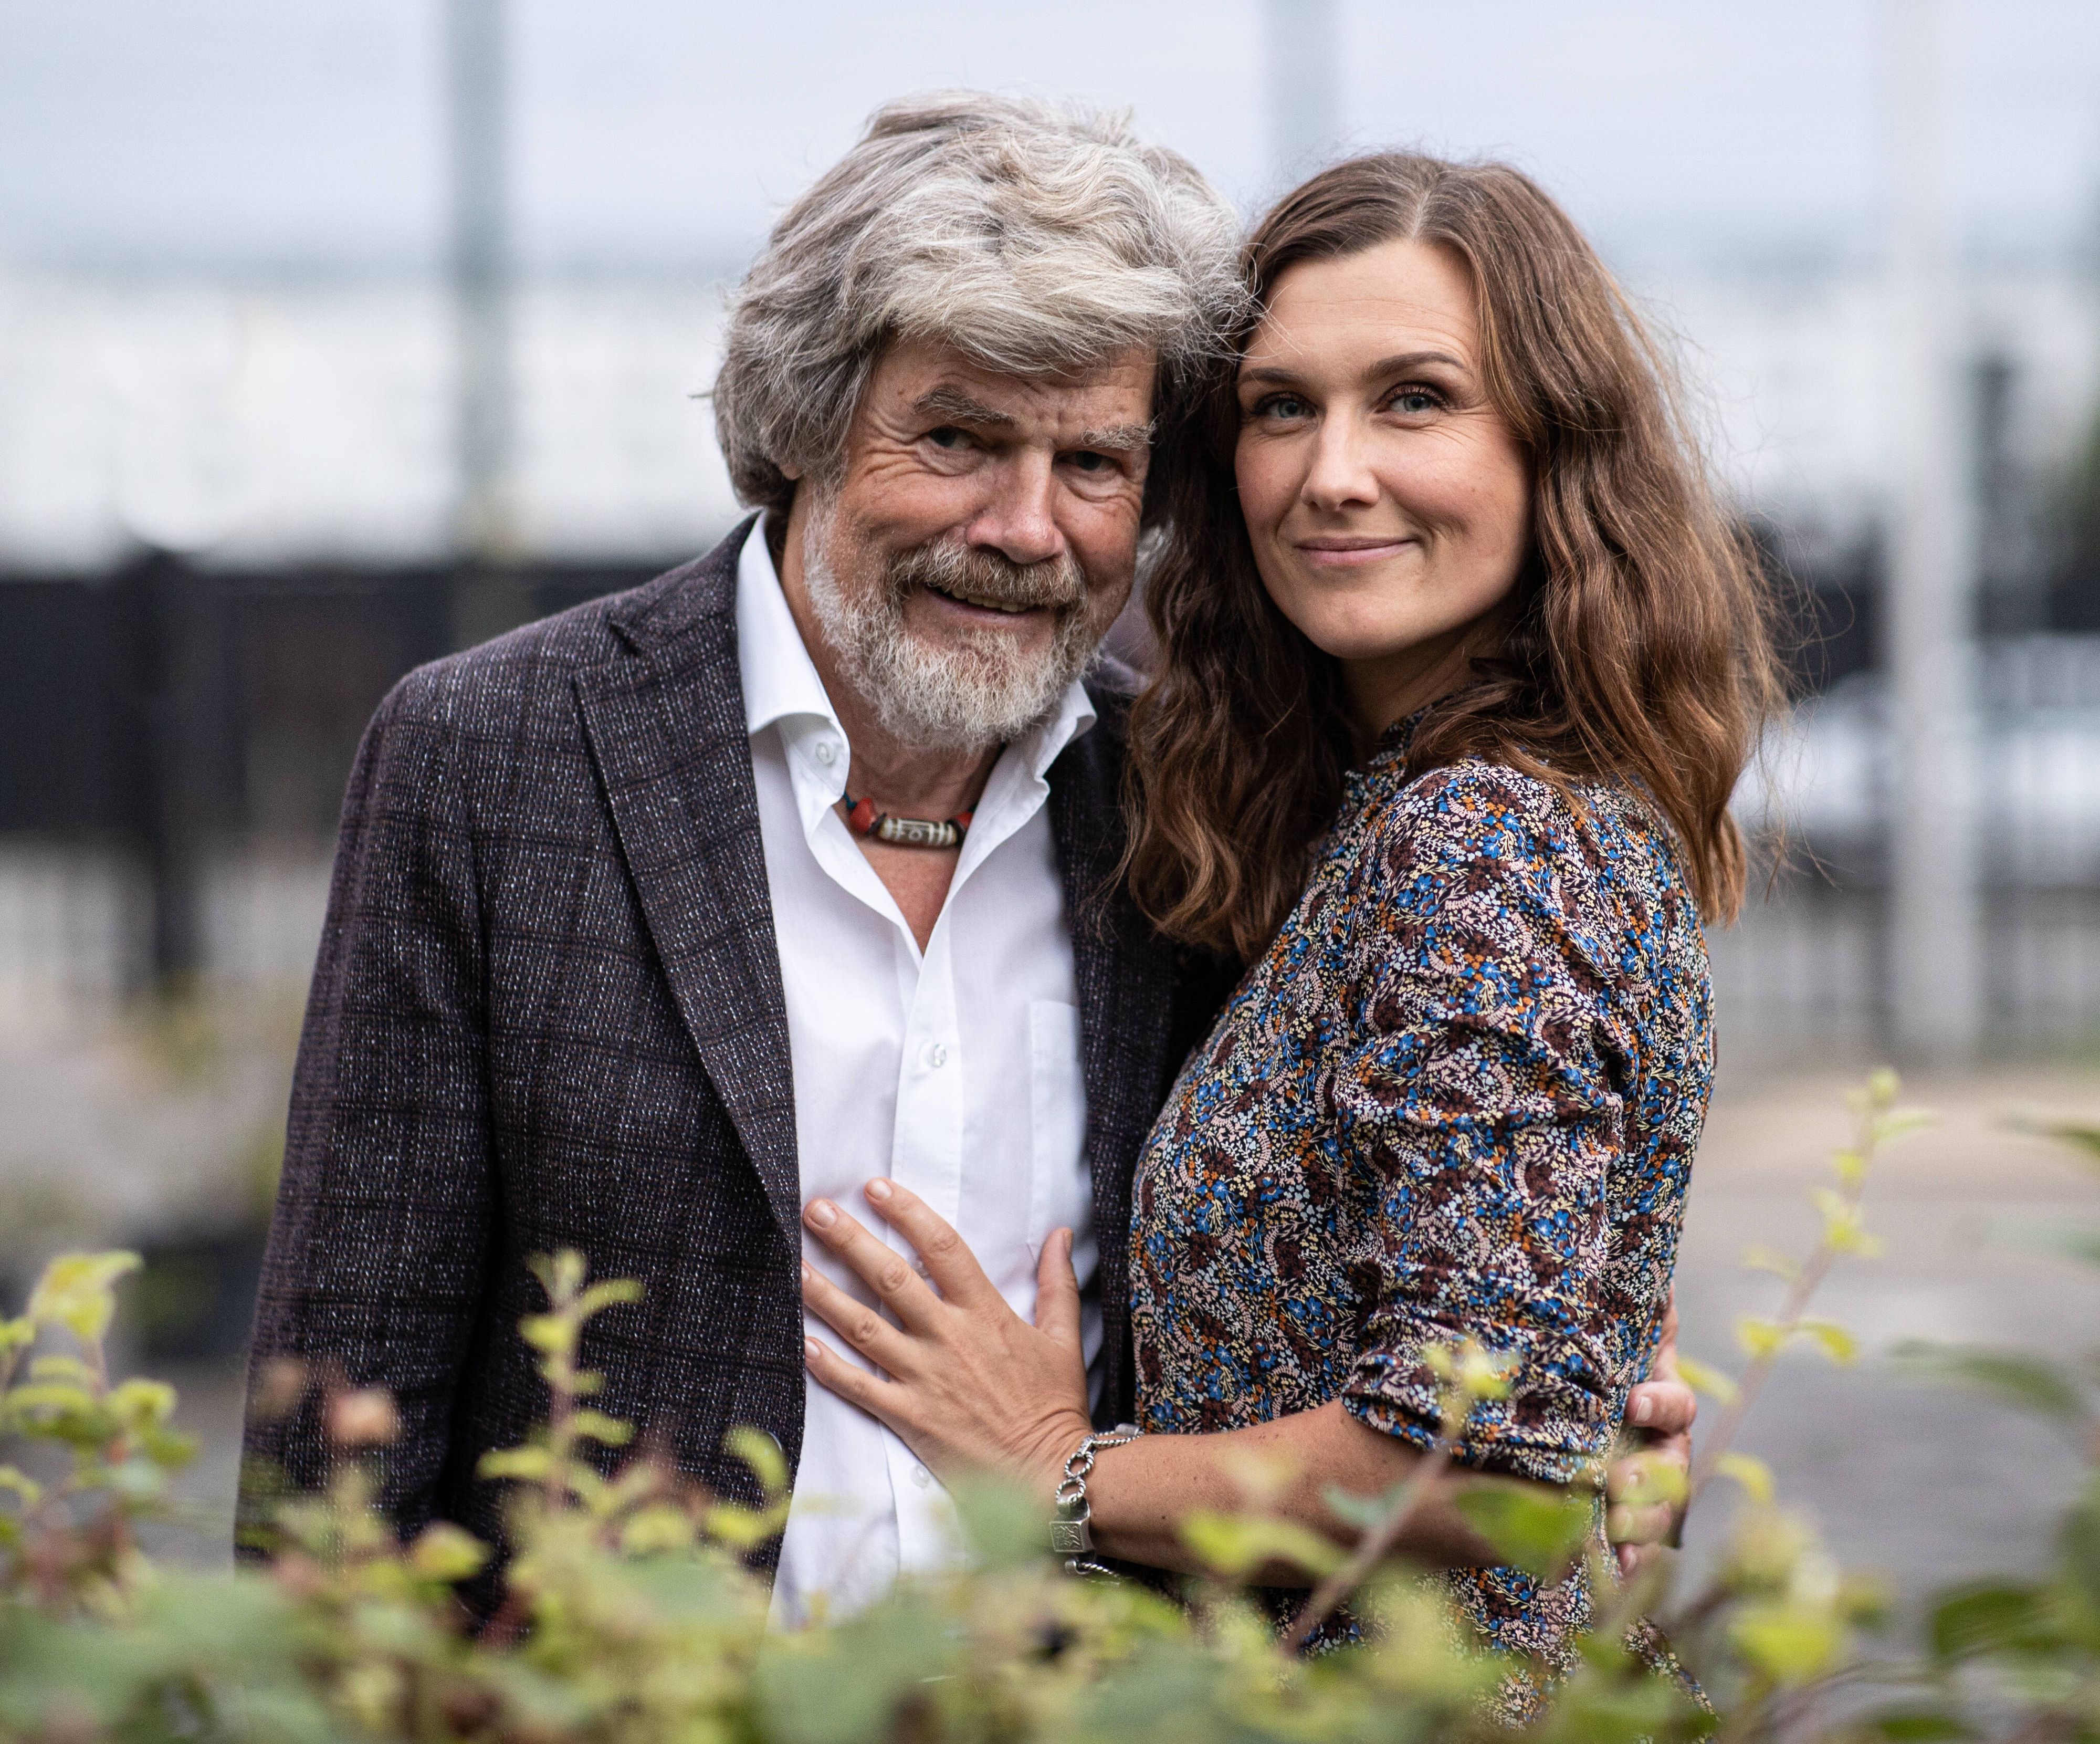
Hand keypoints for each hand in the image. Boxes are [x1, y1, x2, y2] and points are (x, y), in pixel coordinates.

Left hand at [798, 1179, 1092, 1496]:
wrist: (1049, 1473)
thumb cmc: (1055, 1405)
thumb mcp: (1063, 1338)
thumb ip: (1057, 1282)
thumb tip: (1061, 1233)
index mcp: (986, 1313)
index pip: (942, 1247)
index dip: (908, 1212)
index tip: (876, 1187)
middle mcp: (949, 1338)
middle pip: (890, 1278)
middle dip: (850, 1239)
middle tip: (816, 1209)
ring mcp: (924, 1377)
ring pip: (863, 1327)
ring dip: (824, 1294)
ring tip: (793, 1264)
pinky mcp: (908, 1416)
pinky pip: (858, 1386)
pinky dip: (827, 1365)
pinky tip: (799, 1341)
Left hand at [1608, 1290, 1695, 1577]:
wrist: (1571, 1384)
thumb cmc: (1597, 1350)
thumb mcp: (1614, 1329)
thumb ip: (1639, 1309)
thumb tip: (1656, 1274)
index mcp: (1660, 1395)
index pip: (1673, 1402)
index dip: (1657, 1401)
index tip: (1631, 1402)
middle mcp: (1664, 1441)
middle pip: (1673, 1465)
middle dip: (1648, 1478)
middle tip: (1616, 1485)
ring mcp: (1651, 1479)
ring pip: (1662, 1508)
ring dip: (1642, 1522)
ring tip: (1615, 1532)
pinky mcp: (1631, 1508)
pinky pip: (1641, 1538)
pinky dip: (1633, 1555)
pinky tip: (1620, 1570)